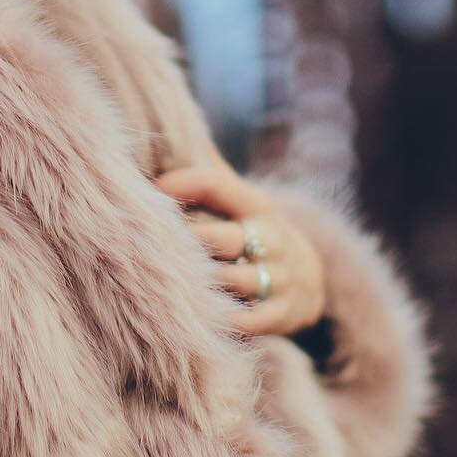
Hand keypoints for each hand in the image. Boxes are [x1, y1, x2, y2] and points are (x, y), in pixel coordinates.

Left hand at [155, 156, 325, 339]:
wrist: (310, 278)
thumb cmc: (254, 232)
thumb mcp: (243, 200)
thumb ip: (209, 174)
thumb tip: (171, 135)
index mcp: (255, 204)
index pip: (214, 184)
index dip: (177, 185)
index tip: (147, 192)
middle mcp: (270, 237)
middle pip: (219, 238)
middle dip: (184, 243)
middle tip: (145, 246)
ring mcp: (279, 276)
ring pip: (231, 280)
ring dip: (198, 284)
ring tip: (163, 283)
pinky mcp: (282, 313)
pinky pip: (246, 320)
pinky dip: (219, 320)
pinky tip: (191, 318)